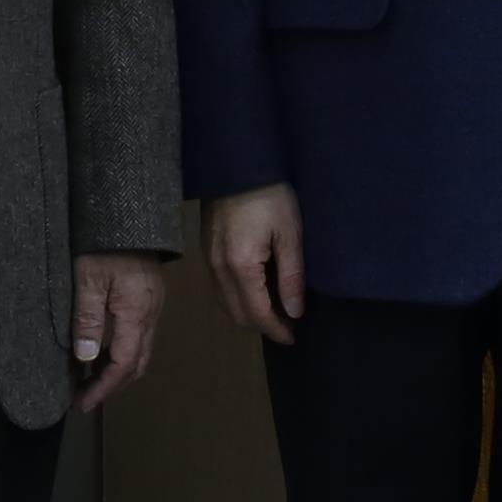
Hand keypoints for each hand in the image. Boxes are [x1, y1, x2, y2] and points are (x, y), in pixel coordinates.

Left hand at [70, 252, 165, 412]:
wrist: (130, 212)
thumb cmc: (104, 243)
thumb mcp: (87, 279)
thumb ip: (87, 319)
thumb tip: (86, 359)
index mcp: (136, 313)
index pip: (123, 364)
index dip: (104, 388)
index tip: (83, 404)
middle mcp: (151, 315)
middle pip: (137, 364)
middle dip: (112, 386)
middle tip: (85, 398)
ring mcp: (153, 306)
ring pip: (141, 351)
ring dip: (118, 370)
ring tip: (90, 379)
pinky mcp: (149, 297)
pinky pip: (140, 336)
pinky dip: (122, 353)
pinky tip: (102, 351)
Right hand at [206, 184, 305, 345]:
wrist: (236, 163)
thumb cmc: (270, 194)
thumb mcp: (290, 233)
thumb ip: (292, 276)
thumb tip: (295, 313)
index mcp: (241, 266)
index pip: (257, 314)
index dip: (276, 331)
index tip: (294, 338)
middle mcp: (218, 269)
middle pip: (238, 315)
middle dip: (262, 326)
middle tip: (288, 325)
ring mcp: (208, 261)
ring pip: (225, 305)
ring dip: (248, 315)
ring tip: (275, 311)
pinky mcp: (206, 251)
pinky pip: (219, 289)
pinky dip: (236, 300)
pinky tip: (255, 292)